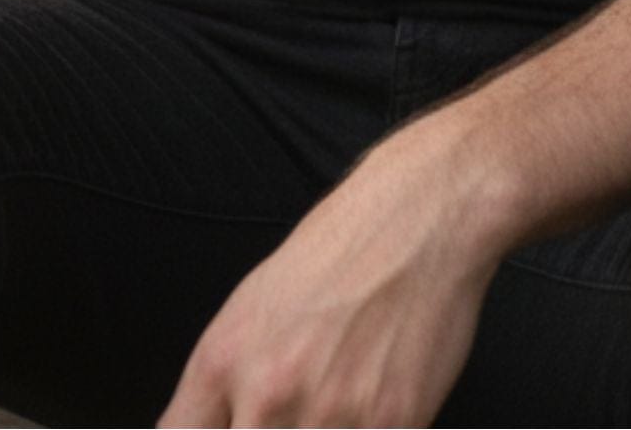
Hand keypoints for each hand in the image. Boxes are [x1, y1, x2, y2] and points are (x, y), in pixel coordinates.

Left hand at [160, 129, 503, 427]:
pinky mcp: (391, 424)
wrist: (413, 221)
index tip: (230, 423)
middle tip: (287, 411)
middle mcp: (266, 392)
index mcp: (222, 359)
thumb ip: (224, 384)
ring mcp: (329, 414)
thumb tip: (216, 425)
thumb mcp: (251, 308)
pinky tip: (368, 406)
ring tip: (334, 402)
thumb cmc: (334, 255)